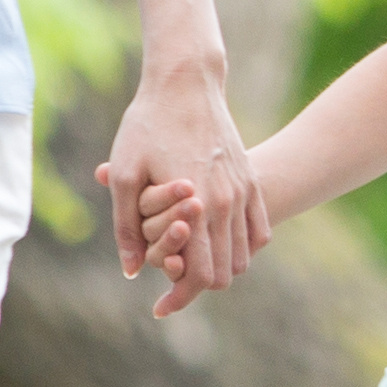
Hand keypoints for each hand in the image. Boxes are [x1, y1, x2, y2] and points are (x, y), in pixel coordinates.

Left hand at [98, 55, 259, 315]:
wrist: (186, 82)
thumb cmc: (147, 125)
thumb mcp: (126, 174)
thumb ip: (126, 227)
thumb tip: (131, 270)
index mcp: (198, 206)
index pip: (202, 273)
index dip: (182, 295)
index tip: (163, 304)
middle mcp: (228, 203)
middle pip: (227, 271)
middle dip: (201, 284)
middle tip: (174, 282)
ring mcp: (244, 191)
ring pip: (245, 254)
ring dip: (222, 265)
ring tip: (192, 261)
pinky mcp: (251, 179)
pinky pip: (260, 230)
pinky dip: (242, 246)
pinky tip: (217, 242)